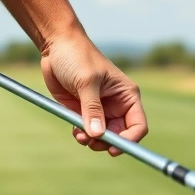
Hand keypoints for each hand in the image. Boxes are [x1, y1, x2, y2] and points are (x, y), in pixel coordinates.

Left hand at [40, 32, 147, 155]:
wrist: (56, 46)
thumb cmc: (77, 56)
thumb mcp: (87, 81)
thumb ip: (92, 109)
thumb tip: (98, 135)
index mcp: (126, 95)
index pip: (137, 125)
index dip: (129, 140)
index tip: (114, 148)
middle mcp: (116, 104)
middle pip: (120, 135)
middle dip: (107, 143)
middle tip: (91, 143)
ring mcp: (99, 109)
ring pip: (102, 136)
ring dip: (92, 141)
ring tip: (79, 136)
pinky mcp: (83, 110)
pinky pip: (87, 131)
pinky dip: (82, 135)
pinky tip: (75, 130)